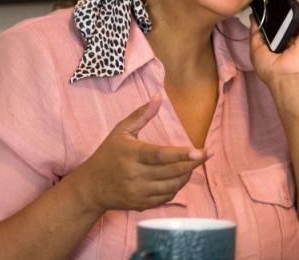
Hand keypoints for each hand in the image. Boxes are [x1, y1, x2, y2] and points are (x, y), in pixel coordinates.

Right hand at [75, 93, 209, 212]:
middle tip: (207, 154)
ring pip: (172, 186)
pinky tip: (179, 176)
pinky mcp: (141, 204)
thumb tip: (158, 95)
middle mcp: (135, 175)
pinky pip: (166, 197)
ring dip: (186, 175)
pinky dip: (176, 187)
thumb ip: (141, 114)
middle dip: (193, 163)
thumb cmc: (107, 154)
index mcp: (131, 154)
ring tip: (192, 163)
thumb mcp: (121, 131)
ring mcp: (138, 192)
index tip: (199, 151)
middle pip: (171, 172)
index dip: (180, 154)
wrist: (91, 187)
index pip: (160, 155)